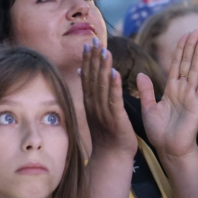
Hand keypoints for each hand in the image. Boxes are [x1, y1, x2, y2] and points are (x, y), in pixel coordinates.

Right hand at [81, 37, 136, 158]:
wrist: (111, 156)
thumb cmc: (106, 134)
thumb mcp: (95, 110)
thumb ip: (90, 92)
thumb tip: (82, 72)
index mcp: (90, 102)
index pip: (88, 76)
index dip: (88, 60)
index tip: (89, 43)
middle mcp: (94, 105)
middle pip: (93, 78)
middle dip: (94, 58)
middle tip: (95, 41)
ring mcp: (103, 111)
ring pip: (103, 86)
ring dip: (103, 68)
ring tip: (105, 51)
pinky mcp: (115, 118)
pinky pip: (114, 99)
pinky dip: (114, 86)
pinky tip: (115, 73)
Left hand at [137, 30, 197, 160]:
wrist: (169, 149)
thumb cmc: (159, 132)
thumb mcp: (149, 108)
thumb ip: (146, 91)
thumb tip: (141, 73)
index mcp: (171, 89)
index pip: (176, 64)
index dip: (180, 49)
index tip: (184, 35)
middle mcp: (183, 90)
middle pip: (188, 63)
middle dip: (192, 46)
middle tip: (196, 29)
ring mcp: (192, 96)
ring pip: (196, 71)